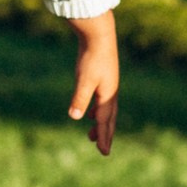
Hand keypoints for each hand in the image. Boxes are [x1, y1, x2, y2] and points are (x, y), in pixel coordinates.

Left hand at [69, 14, 120, 154]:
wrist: (99, 34)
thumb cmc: (92, 58)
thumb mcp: (84, 80)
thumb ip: (80, 99)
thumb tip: (75, 117)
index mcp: (107, 95)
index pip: (104, 122)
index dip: (104, 137)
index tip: (104, 152)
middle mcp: (110, 92)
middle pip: (108, 118)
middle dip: (105, 133)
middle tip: (102, 148)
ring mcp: (108, 85)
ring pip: (106, 110)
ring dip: (100, 123)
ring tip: (92, 134)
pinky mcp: (103, 78)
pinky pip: (102, 101)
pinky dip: (97, 110)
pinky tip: (89, 111)